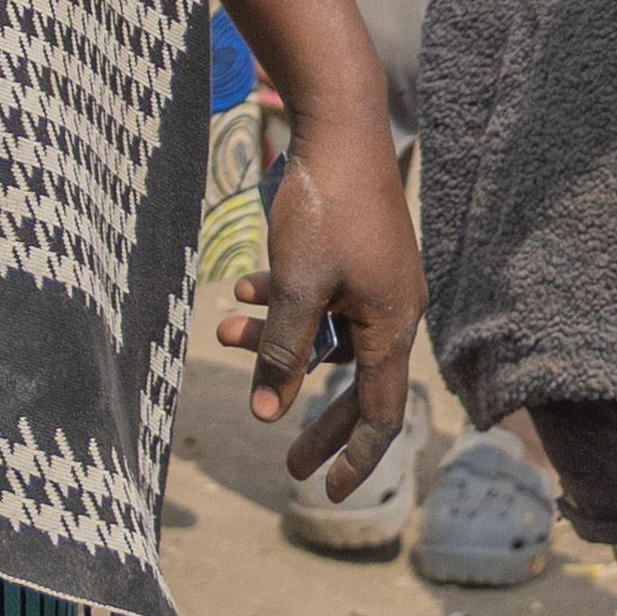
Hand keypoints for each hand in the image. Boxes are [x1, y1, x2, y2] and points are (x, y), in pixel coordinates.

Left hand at [219, 122, 425, 495]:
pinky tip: (242, 289)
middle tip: (287, 466)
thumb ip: (282, 349)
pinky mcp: (356, 254)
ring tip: (224, 331)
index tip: (329, 493)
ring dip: (277, 340)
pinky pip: (323, 298)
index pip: (380, 411)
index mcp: (391, 324)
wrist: (339, 122)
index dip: (357, 457)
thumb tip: (268, 414)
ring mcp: (377, 280)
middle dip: (315, 418)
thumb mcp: (295, 284)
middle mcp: (393, 308)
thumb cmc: (323, 205)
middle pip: (356, 384)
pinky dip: (284, 301)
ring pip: (326, 334)